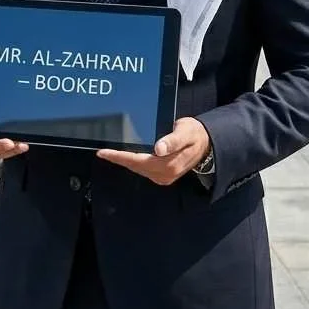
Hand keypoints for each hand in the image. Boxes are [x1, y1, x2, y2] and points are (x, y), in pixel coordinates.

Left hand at [96, 117, 210, 185]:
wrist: (206, 144)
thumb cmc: (194, 134)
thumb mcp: (185, 132)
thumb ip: (173, 140)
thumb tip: (159, 148)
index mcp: (168, 164)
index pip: (137, 160)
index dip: (119, 157)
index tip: (103, 152)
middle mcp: (164, 174)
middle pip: (134, 166)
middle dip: (118, 159)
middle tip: (102, 151)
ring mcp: (163, 176)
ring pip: (137, 168)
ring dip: (124, 161)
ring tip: (110, 152)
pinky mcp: (163, 174)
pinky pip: (143, 168)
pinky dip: (132, 162)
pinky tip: (125, 155)